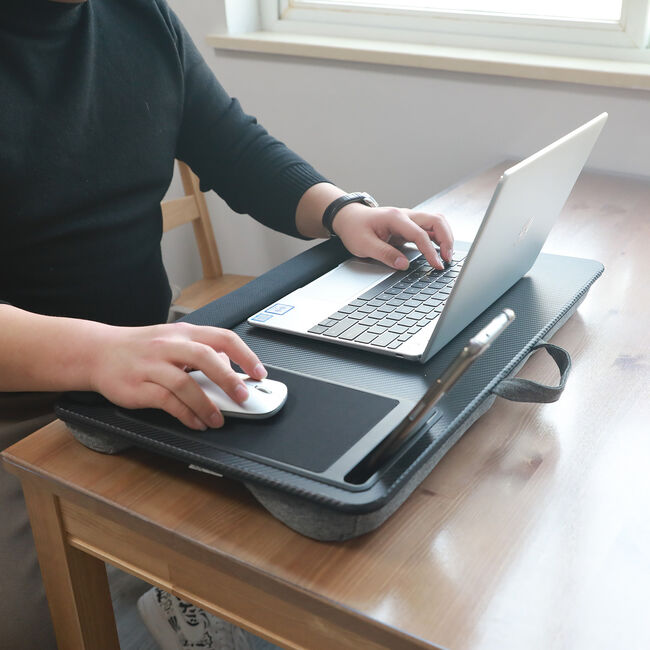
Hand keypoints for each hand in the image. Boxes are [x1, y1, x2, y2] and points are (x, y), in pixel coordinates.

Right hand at [90, 322, 265, 429]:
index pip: (222, 338)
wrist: (97, 352)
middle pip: (206, 358)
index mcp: (184, 333)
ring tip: (218, 419)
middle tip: (243, 396)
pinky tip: (196, 422)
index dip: (244, 355)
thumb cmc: (141, 347)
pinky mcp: (138, 386)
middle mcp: (169, 345)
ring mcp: (152, 365)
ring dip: (206, 405)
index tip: (259, 372)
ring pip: (185, 383)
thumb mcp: (173, 340)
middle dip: (229, 379)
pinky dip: (186, 414)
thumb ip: (201, 351)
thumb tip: (229, 366)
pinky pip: (167, 402)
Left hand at [332, 204, 453, 270]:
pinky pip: (429, 229)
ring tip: (447, 256)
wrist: (348, 218)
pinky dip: (438, 239)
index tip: (436, 265)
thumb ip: (384, 254)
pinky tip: (439, 251)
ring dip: (445, 238)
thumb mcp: (364, 245)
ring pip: (436, 223)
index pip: (420, 234)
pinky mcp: (409, 226)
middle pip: (436, 221)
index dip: (430, 251)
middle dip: (446, 240)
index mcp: (395, 218)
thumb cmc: (354, 228)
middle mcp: (405, 215)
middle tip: (447, 259)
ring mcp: (409, 219)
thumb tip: (403, 265)